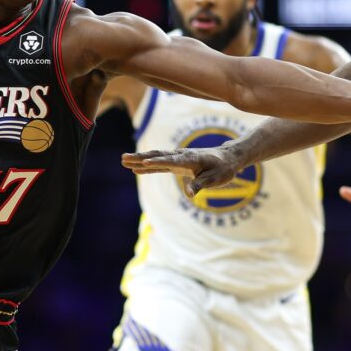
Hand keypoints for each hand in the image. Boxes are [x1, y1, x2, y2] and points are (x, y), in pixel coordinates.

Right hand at [123, 143, 241, 194]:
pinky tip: (137, 168)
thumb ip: (200, 184)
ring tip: (123, 160)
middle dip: (140, 157)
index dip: (156, 162)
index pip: (170, 161)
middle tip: (123, 158)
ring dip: (140, 159)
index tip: (143, 163)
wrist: (227, 158)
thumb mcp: (215, 178)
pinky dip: (148, 165)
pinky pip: (160, 164)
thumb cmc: (222, 169)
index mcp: (189, 159)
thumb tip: (189, 194)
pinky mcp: (177, 163)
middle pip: (157, 156)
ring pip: (156, 158)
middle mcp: (180, 156)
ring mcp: (177, 158)